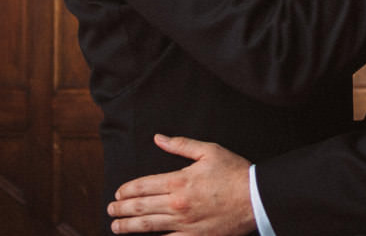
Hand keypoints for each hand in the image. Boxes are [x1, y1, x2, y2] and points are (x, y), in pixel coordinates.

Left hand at [109, 134, 253, 234]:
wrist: (255, 198)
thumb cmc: (234, 172)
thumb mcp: (209, 150)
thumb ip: (180, 145)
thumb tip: (158, 138)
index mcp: (179, 181)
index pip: (143, 185)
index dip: (127, 190)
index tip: (118, 193)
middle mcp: (176, 204)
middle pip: (140, 207)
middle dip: (121, 209)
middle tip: (110, 210)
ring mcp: (183, 224)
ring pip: (147, 226)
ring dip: (128, 227)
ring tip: (115, 227)